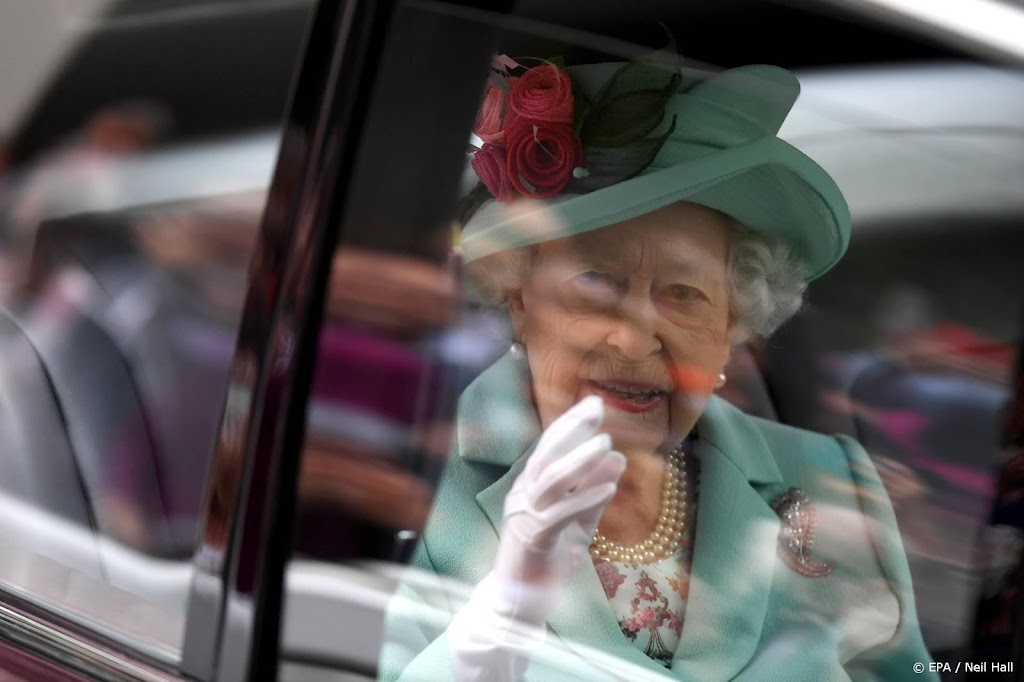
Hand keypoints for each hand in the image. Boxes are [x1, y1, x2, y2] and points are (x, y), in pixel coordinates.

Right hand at [447, 396, 623, 680]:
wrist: (520, 601)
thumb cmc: (547, 558)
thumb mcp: (579, 521)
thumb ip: (595, 490)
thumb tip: (617, 456)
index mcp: (530, 485)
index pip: (548, 446)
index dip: (570, 423)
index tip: (594, 403)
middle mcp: (523, 494)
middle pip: (546, 453)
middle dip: (572, 429)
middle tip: (597, 408)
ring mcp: (525, 516)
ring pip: (550, 479)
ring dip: (579, 460)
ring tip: (606, 444)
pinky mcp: (533, 539)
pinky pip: (559, 513)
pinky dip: (584, 498)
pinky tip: (608, 489)